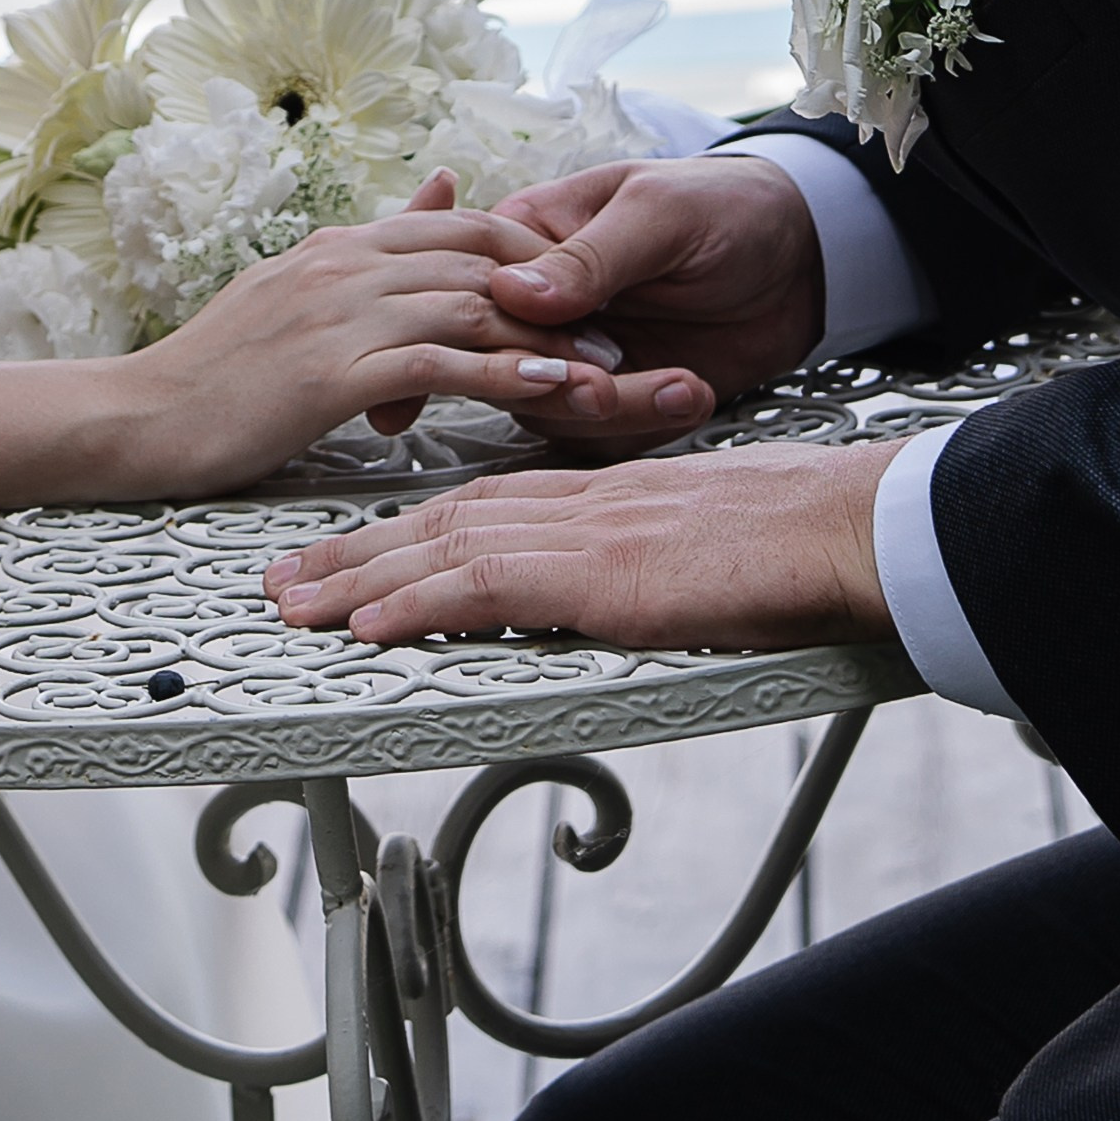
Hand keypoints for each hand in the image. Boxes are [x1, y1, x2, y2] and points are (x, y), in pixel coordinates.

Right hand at [127, 194, 627, 496]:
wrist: (141, 414)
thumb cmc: (222, 367)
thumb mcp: (301, 288)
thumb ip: (381, 240)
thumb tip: (447, 181)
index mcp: (342, 245)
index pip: (464, 223)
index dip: (533, 247)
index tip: (585, 286)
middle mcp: (346, 264)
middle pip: (480, 257)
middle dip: (559, 289)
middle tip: (623, 325)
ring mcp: (337, 313)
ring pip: (468, 306)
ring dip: (546, 336)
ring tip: (608, 365)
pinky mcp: (330, 370)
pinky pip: (437, 364)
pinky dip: (500, 373)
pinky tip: (549, 388)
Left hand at [264, 439, 901, 646]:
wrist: (839, 524)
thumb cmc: (789, 538)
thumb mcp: (692, 540)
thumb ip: (639, 558)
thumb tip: (613, 592)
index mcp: (591, 494)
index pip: (472, 505)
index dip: (400, 528)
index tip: (344, 552)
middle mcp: (569, 504)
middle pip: (434, 522)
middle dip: (350, 553)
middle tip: (280, 581)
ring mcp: (577, 534)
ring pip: (439, 550)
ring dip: (356, 581)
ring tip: (292, 607)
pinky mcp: (594, 573)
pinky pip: (485, 588)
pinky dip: (417, 605)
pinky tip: (369, 626)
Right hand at [476, 151, 825, 445]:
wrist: (805, 256)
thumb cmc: (725, 205)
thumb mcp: (658, 214)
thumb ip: (588, 257)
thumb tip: (510, 293)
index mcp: (529, 236)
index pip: (474, 294)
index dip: (494, 337)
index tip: (542, 356)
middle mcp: (541, 301)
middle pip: (504, 364)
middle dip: (558, 387)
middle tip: (608, 386)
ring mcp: (578, 350)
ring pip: (551, 408)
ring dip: (616, 410)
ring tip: (681, 385)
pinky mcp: (620, 391)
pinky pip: (603, 433)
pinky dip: (650, 424)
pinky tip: (694, 391)